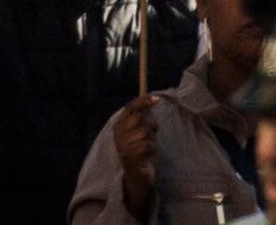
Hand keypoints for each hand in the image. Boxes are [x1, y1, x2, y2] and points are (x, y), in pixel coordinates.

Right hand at [112, 92, 158, 216]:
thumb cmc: (142, 151)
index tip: (157, 99)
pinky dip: (151, 149)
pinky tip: (146, 156)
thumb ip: (145, 116)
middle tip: (151, 135)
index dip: (143, 101)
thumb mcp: (144, 130)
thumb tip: (153, 99)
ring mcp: (122, 146)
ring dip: (151, 140)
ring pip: (145, 132)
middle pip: (140, 118)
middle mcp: (118, 135)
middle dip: (150, 125)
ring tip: (147, 148)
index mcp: (120, 125)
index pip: (130, 107)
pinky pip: (146, 145)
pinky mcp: (128, 158)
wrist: (139, 176)